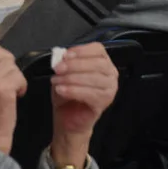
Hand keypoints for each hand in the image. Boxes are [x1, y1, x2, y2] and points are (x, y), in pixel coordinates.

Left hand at [49, 42, 117, 166]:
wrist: (68, 119)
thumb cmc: (67, 95)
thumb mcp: (62, 75)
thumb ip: (64, 64)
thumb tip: (61, 55)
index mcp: (102, 62)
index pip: (97, 50)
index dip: (81, 50)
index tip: (65, 55)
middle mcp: (110, 74)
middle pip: (97, 63)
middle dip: (75, 65)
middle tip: (58, 69)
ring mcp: (110, 88)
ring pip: (94, 78)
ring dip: (72, 78)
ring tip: (56, 82)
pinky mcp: (105, 102)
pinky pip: (91, 93)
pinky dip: (74, 90)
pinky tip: (62, 91)